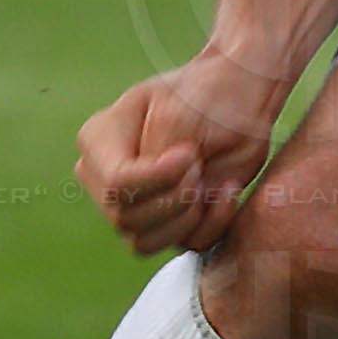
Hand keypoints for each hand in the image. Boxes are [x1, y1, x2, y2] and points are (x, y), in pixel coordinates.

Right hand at [76, 48, 287, 256]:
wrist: (240, 99)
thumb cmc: (207, 92)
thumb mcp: (179, 110)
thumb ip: (156, 153)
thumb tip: (153, 191)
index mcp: (97, 139)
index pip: (116, 183)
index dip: (158, 178)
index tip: (192, 154)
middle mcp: (104, 177)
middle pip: (126, 217)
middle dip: (175, 196)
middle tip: (201, 164)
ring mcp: (131, 204)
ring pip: (143, 241)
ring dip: (188, 217)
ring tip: (212, 180)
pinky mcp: (163, 223)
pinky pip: (178, 246)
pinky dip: (209, 226)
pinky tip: (226, 192)